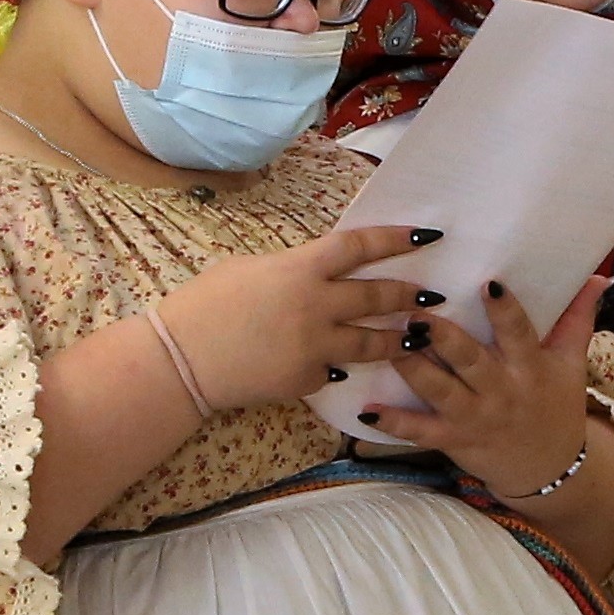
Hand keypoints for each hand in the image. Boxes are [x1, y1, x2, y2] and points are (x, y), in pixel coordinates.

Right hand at [154, 226, 437, 408]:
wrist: (182, 359)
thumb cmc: (203, 305)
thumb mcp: (247, 269)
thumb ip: (288, 270)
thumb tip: (307, 273)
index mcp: (300, 268)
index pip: (361, 247)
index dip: (398, 239)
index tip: (427, 236)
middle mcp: (317, 305)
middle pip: (378, 296)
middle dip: (409, 295)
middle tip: (431, 297)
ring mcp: (316, 346)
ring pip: (372, 341)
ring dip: (397, 339)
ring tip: (415, 338)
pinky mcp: (307, 379)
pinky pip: (334, 369)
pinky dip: (339, 366)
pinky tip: (345, 365)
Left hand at [358, 269, 612, 495]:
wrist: (549, 471)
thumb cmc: (556, 407)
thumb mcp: (572, 364)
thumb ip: (578, 318)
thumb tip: (599, 276)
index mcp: (530, 368)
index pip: (519, 334)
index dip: (505, 311)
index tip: (489, 285)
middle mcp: (501, 391)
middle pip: (470, 361)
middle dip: (443, 339)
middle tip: (417, 312)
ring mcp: (474, 418)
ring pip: (439, 391)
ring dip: (413, 369)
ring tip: (391, 344)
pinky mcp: (453, 440)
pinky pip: (420, 433)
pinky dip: (393, 423)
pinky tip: (367, 409)